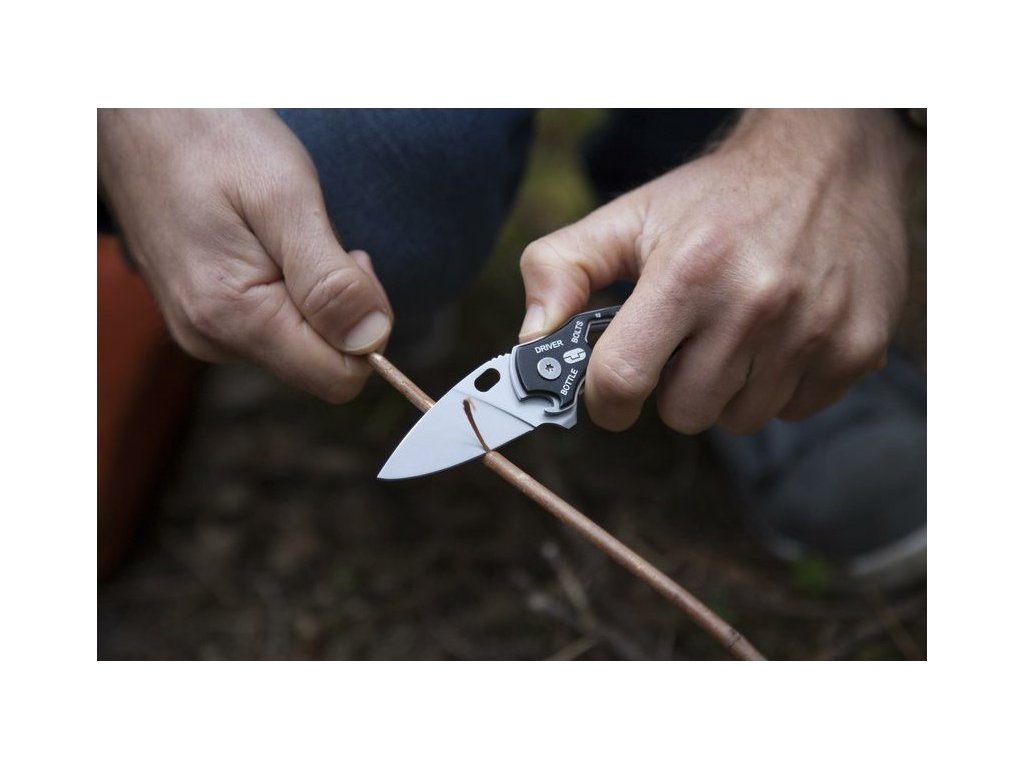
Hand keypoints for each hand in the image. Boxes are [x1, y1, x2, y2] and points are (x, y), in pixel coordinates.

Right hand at [98, 108, 391, 402]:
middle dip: (339, 305)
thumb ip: (329, 280)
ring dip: (313, 290)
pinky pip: (274, 322)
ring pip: (300, 341)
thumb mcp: (286, 199)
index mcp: (233, 318)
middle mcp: (213, 339)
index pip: (339, 378)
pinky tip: (265, 239)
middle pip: (322, 362)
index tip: (352, 260)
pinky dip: (288, 285)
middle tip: (314, 236)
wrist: (140, 111)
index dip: (366, 326)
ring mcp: (204, 329)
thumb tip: (372, 341)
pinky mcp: (205, 314)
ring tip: (281, 230)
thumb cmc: (213, 140)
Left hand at [518, 109, 918, 433]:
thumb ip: (561, 269)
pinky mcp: (855, 349)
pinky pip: (793, 411)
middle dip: (671, 387)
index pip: (622, 380)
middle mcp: (754, 305)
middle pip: (683, 414)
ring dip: (726, 389)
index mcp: (686, 272)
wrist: (829, 159)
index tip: (612, 390)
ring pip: (739, 419)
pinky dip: (777, 386)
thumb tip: (529, 340)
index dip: (606, 398)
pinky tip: (779, 336)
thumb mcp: (629, 217)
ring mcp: (812, 332)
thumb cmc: (716, 198)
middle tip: (685, 341)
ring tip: (735, 331)